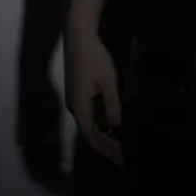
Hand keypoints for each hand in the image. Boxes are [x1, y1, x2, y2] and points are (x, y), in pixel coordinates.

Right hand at [64, 33, 123, 165]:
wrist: (79, 37)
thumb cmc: (94, 58)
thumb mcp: (108, 82)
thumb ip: (112, 105)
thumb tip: (116, 125)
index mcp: (79, 107)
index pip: (91, 136)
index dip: (105, 149)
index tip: (119, 159)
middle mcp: (74, 106)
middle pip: (88, 132)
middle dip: (105, 144)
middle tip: (122, 154)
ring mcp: (74, 99)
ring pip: (88, 123)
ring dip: (102, 134)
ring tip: (119, 142)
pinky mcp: (77, 91)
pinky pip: (88, 114)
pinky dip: (99, 122)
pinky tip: (111, 123)